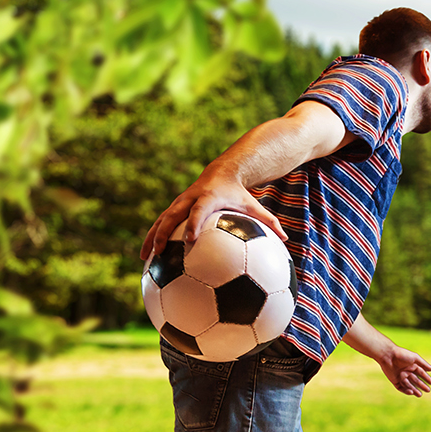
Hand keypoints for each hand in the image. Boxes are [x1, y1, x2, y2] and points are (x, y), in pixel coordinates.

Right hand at [140, 176, 287, 259]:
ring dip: (151, 237)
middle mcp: (190, 199)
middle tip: (159, 253)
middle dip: (163, 233)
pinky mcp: (175, 208)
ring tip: (144, 258)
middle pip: (172, 215)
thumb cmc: (240, 194)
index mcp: (209, 198)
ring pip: (161, 220)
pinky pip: (161, 223)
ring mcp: (180, 203)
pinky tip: (148, 257)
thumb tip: (286, 239)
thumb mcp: (254, 206)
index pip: (199, 212)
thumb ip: (270, 222)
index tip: (190, 241)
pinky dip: (153, 237)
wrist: (222, 173)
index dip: (193, 225)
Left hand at [378, 347, 430, 396]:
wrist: (388, 355)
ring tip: (420, 394)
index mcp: (412, 365)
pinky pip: (401, 387)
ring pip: (409, 385)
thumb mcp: (415, 358)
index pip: (421, 373)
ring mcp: (400, 376)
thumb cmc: (402, 354)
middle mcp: (407, 371)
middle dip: (422, 385)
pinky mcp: (394, 381)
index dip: (426, 378)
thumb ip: (424, 364)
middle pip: (416, 380)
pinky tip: (411, 392)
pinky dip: (406, 390)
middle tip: (428, 390)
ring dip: (415, 390)